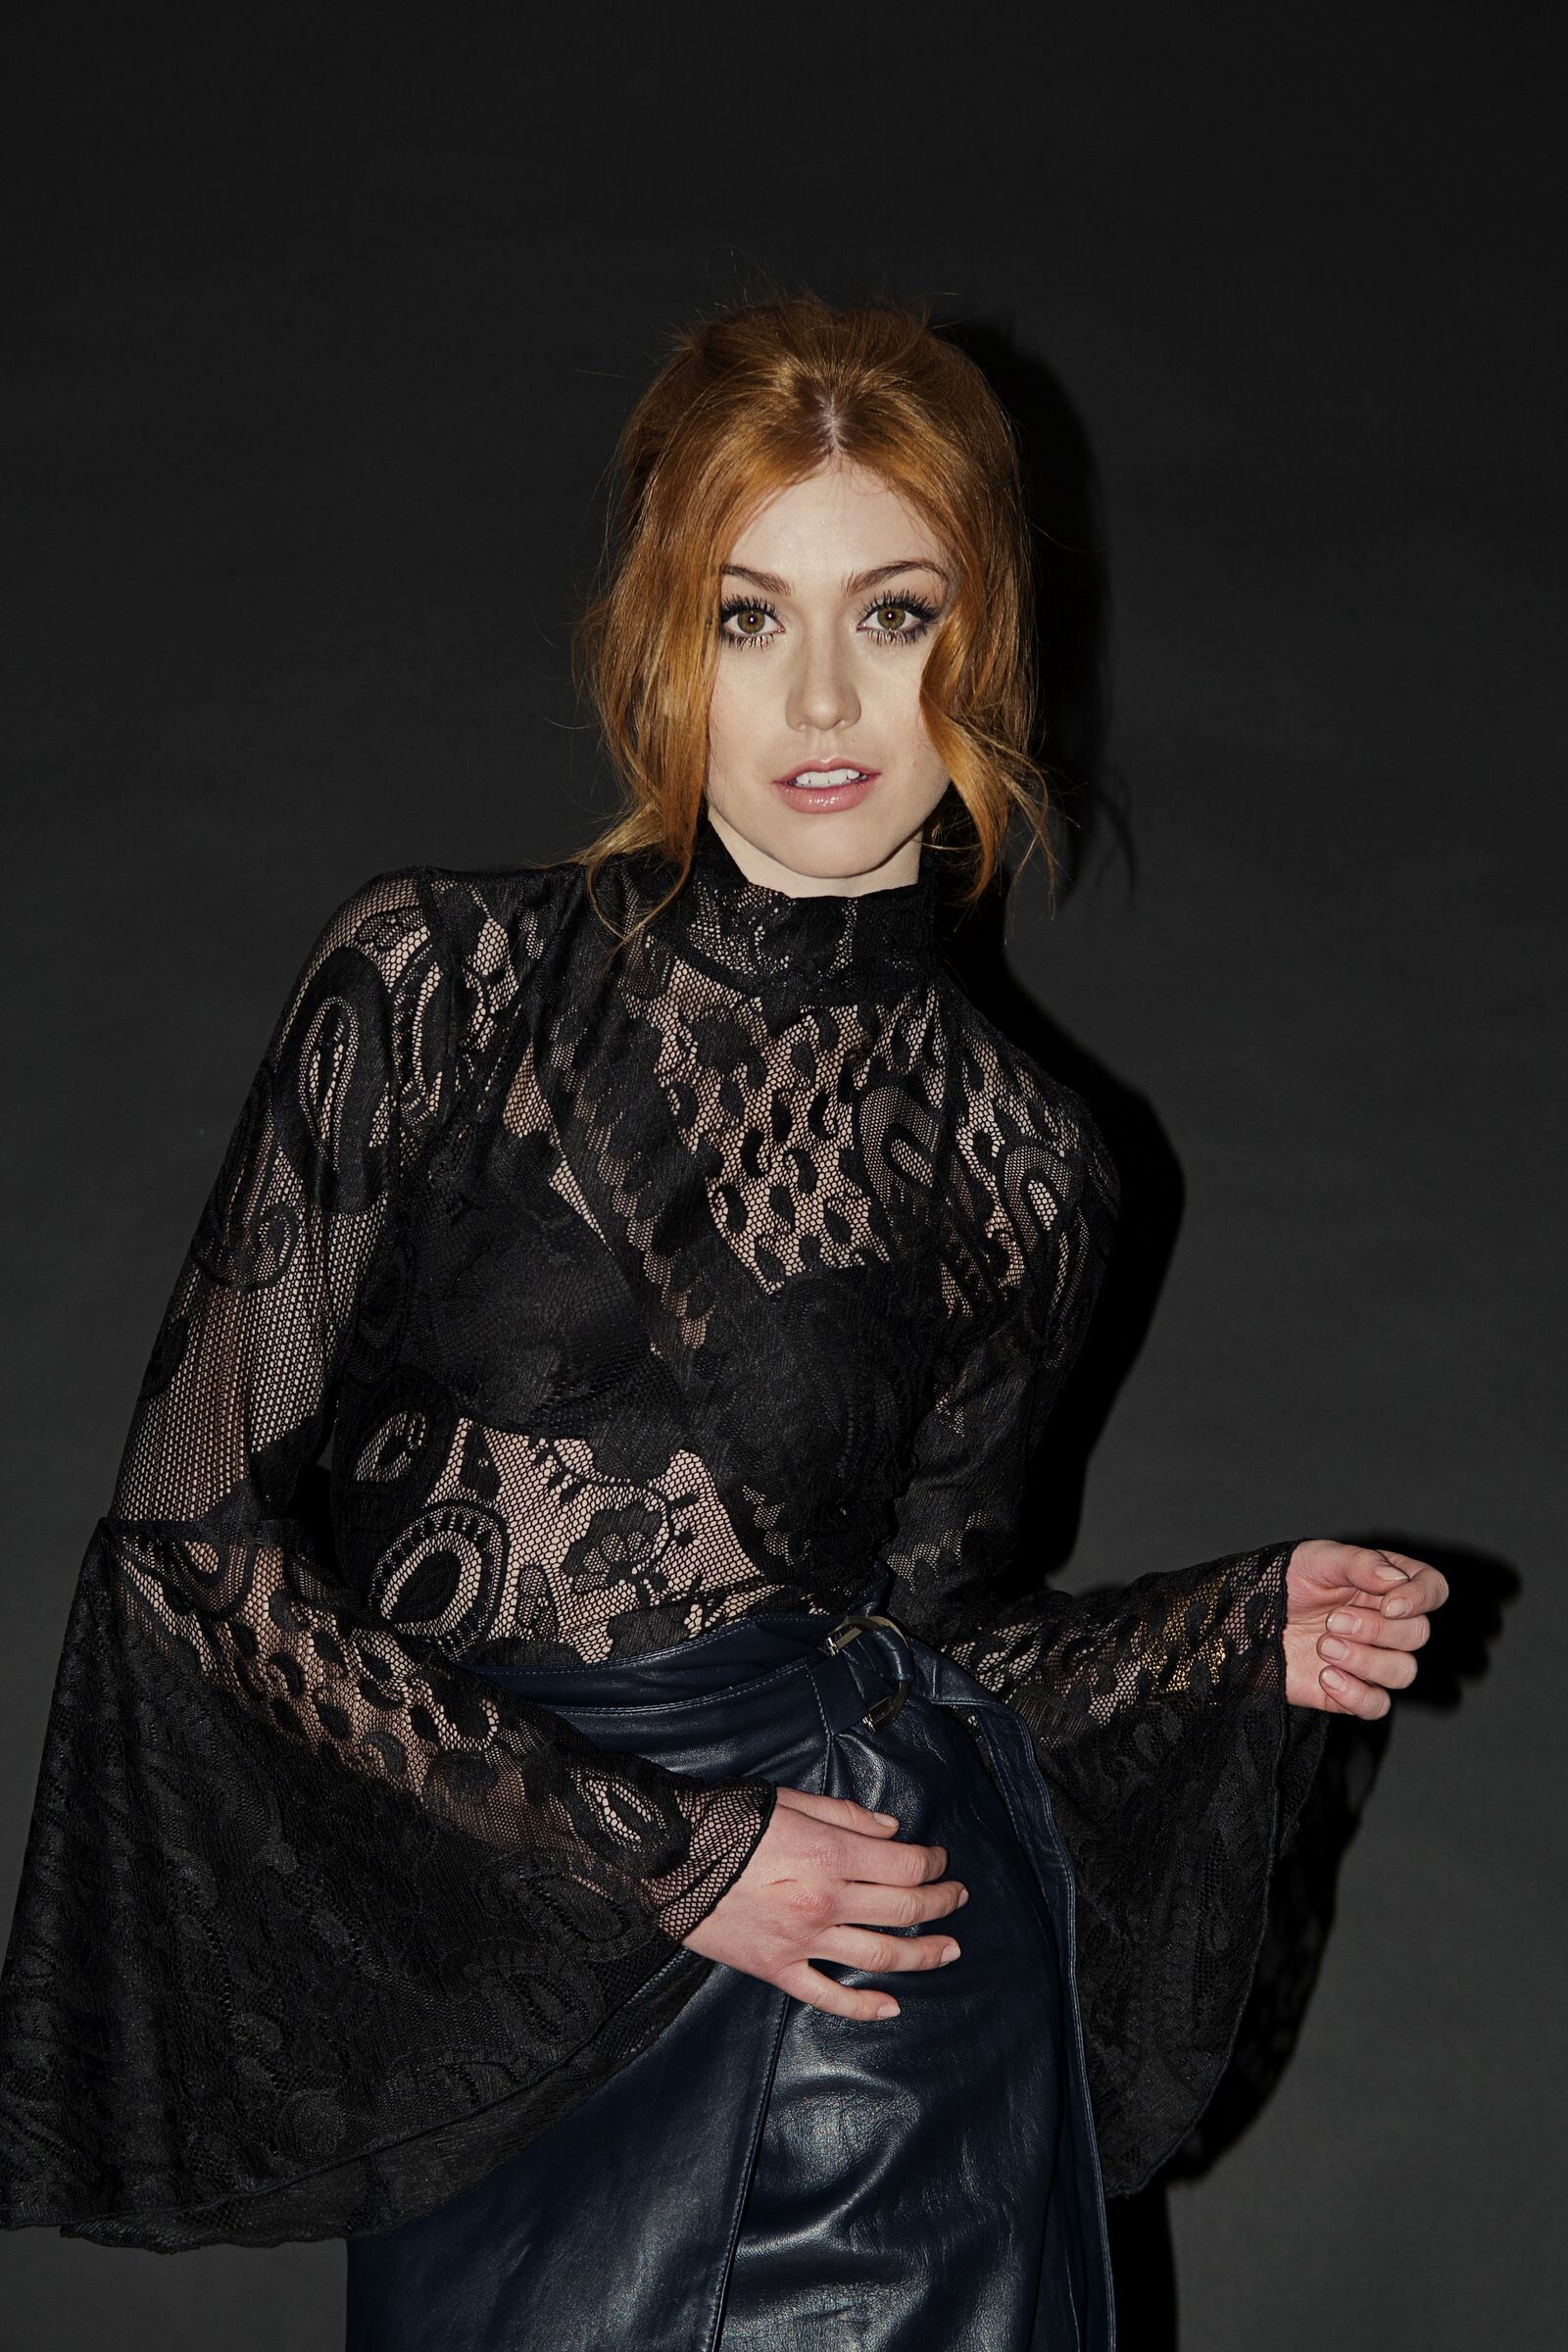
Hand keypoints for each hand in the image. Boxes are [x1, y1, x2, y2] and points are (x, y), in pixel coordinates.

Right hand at [681, 1786, 967, 2020]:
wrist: (666, 1859)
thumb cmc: (728, 1821)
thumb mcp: (790, 1800)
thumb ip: (846, 1816)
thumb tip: (893, 1831)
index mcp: (831, 1854)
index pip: (905, 1865)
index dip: (932, 1863)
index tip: (940, 1860)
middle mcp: (825, 1901)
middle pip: (903, 1909)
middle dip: (940, 1903)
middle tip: (958, 1898)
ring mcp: (803, 1941)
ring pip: (880, 1956)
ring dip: (923, 1955)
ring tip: (949, 1950)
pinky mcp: (778, 1968)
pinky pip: (828, 1996)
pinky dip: (863, 2007)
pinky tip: (892, 2006)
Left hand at [1283, 1540, 1449, 1716]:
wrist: (1245, 1621)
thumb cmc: (1282, 1582)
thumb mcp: (1316, 1559)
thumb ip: (1358, 1563)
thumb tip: (1397, 1580)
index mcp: (1385, 1584)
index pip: (1433, 1589)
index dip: (1421, 1599)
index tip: (1389, 1604)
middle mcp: (1386, 1623)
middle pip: (1418, 1634)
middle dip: (1376, 1629)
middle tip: (1332, 1621)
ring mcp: (1371, 1659)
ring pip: (1404, 1672)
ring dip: (1366, 1661)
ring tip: (1324, 1646)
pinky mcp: (1352, 1692)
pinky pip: (1378, 1706)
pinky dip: (1356, 1694)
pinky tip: (1325, 1677)